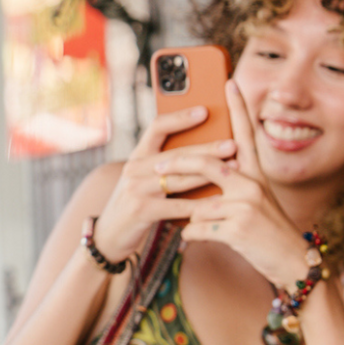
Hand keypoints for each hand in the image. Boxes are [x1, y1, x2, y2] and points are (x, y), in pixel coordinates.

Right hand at [90, 107, 232, 260]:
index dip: (180, 118)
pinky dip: (200, 204)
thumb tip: (203, 149)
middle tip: (232, 143)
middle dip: (207, 149)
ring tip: (233, 168)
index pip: (157, 127)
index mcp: (138, 156)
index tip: (205, 110)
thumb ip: (165, 164)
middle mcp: (135, 168)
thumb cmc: (137, 202)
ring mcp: (137, 189)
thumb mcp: (144, 178)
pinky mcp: (143, 211)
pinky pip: (178, 206)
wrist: (110, 234)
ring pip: (179, 178)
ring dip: (208, 173)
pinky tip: (219, 201)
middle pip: (176, 154)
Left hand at [179, 81, 309, 286]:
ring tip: (184, 221)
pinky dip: (191, 234)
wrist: (292, 261)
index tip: (229, 83)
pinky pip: (197, 227)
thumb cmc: (267, 231)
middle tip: (159, 166)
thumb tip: (202, 174)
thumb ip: (234, 185)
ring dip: (186, 215)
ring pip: (197, 203)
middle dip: (178, 164)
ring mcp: (245, 206)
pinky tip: (195, 239)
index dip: (238, 108)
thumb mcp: (256, 201)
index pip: (246, 135)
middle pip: (206, 163)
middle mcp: (253, 185)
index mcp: (257, 174)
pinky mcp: (237, 229)